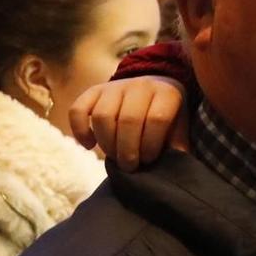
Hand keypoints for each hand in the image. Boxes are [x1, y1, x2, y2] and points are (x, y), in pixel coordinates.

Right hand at [69, 76, 187, 168]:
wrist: (152, 91)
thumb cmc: (166, 115)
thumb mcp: (178, 128)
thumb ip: (176, 146)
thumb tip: (170, 170)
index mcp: (167, 93)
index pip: (157, 119)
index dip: (151, 145)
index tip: (148, 159)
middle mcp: (141, 85)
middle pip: (128, 120)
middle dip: (127, 150)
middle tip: (129, 166)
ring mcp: (115, 86)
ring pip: (102, 116)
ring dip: (106, 143)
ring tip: (115, 156)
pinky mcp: (94, 90)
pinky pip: (78, 109)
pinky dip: (79, 130)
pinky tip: (89, 145)